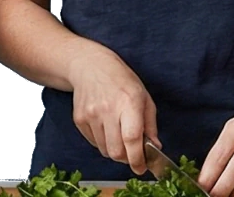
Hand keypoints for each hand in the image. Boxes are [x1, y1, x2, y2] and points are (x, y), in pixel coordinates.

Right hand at [66, 49, 159, 175]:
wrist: (90, 66)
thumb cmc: (121, 80)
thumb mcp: (143, 96)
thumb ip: (150, 124)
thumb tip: (155, 147)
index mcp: (129, 102)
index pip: (132, 139)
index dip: (137, 159)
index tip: (141, 168)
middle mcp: (108, 109)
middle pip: (116, 151)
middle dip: (126, 159)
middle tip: (132, 154)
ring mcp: (91, 115)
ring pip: (104, 150)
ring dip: (114, 150)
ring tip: (118, 135)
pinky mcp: (79, 119)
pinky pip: (93, 143)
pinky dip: (102, 142)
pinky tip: (106, 127)